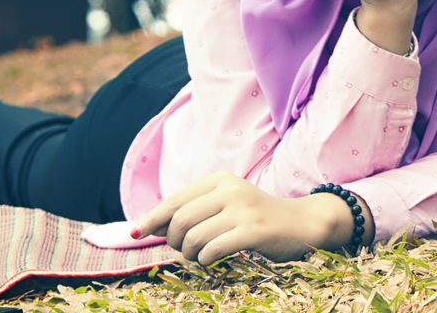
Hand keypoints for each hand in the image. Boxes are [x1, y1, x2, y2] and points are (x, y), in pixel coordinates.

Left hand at [133, 170, 369, 264]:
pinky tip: (212, 258)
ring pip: (195, 237)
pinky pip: (213, 249)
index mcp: (221, 179)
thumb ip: (193, 210)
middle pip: (181, 220)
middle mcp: (231, 189)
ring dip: (190, 253)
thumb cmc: (254, 218)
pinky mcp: (254, 231)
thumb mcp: (224, 204)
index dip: (152, 218)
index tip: (135, 233)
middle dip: (173, 240)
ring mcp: (244, 209)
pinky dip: (206, 259)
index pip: (176, 200)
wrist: (301, 224)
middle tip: (183, 249)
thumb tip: (146, 226)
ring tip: (200, 254)